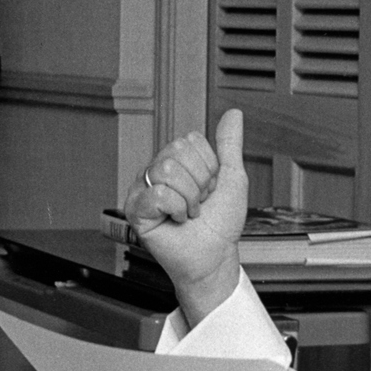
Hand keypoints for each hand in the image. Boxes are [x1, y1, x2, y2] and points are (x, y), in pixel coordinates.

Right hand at [123, 109, 247, 324]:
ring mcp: (144, 189)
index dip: (210, 168)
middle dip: (200, 182)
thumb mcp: (233, 178)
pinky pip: (158, 193)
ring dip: (190, 198)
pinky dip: (177, 209)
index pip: (191, 141)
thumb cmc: (222, 223)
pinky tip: (177, 220)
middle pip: (177, 152)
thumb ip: (230, 145)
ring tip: (190, 212)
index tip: (210, 189)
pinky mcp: (136, 209)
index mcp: (178, 161)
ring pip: (168, 170)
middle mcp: (158, 171)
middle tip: (200, 202)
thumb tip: (233, 114)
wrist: (216, 256)